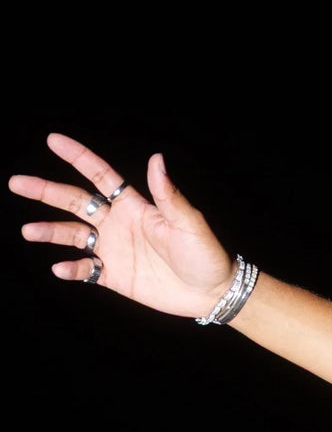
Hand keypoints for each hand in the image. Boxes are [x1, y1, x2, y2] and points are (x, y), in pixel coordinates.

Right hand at [10, 135, 235, 318]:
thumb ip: (168, 195)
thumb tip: (156, 159)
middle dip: (46, 191)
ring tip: (28, 231)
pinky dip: (72, 269)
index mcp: (134, 205)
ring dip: (50, 232)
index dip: (77, 157)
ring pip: (72, 234)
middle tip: (17, 183)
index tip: (54, 140)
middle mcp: (118, 222)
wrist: (211, 291)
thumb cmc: (205, 252)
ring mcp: (113, 248)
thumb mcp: (189, 222)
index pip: (100, 175)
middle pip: (75, 201)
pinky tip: (61, 268)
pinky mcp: (114, 275)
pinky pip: (85, 270)